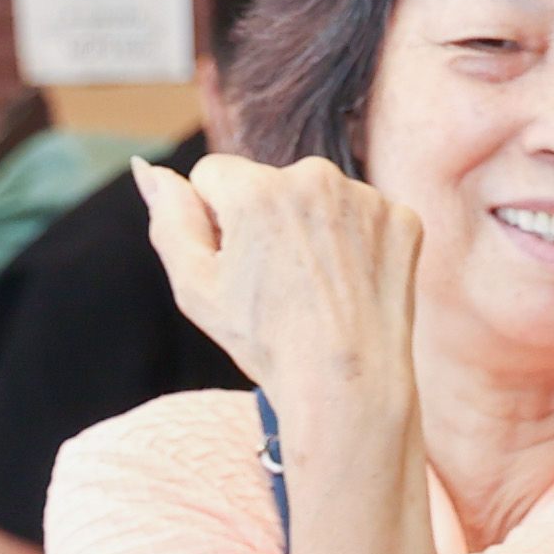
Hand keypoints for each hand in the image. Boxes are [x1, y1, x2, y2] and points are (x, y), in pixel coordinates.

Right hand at [134, 153, 422, 420]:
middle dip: (267, 220)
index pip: (214, 175)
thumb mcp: (194, 285)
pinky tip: (353, 283)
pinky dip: (359, 243)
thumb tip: (149, 169)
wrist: (348, 384)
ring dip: (313, 229)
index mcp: (255, 188)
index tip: (239, 263)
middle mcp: (315, 177)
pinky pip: (366, 216)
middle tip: (281, 283)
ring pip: (319, 198)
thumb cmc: (265, 340)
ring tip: (317, 287)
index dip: (217, 221)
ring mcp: (366, 197)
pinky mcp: (404, 219)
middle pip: (270, 184)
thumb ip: (169, 217)